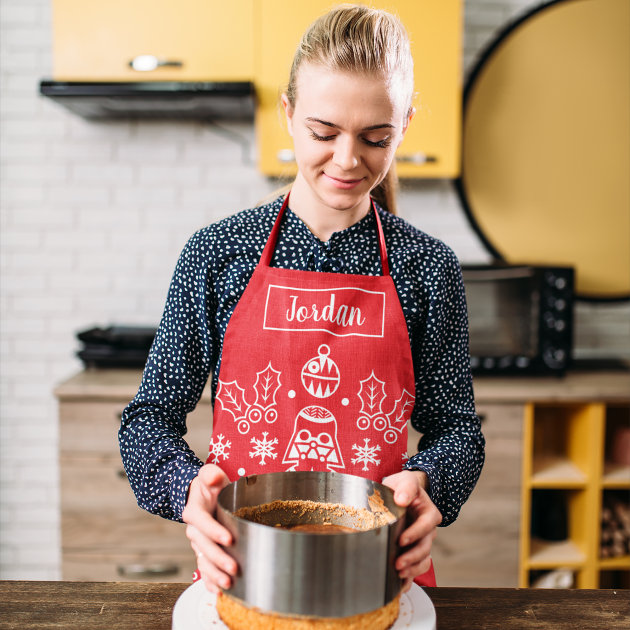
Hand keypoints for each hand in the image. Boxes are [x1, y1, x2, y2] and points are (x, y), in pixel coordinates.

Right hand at [182, 463, 236, 593]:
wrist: (201, 496)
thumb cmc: (210, 486)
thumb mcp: (209, 476)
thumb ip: (210, 474)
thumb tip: (213, 477)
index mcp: (194, 511)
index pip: (202, 522)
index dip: (214, 531)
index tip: (229, 538)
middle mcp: (194, 530)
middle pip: (203, 547)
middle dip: (218, 559)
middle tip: (234, 568)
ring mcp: (198, 544)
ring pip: (203, 562)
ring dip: (214, 575)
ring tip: (229, 584)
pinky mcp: (203, 553)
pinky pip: (203, 570)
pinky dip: (209, 581)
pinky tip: (218, 592)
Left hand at [381, 470, 441, 591]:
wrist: (401, 494)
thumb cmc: (403, 487)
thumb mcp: (405, 480)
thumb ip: (406, 487)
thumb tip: (403, 499)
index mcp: (429, 512)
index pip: (426, 524)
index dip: (415, 533)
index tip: (401, 540)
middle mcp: (428, 530)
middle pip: (425, 546)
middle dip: (412, 557)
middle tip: (397, 564)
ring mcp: (422, 541)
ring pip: (424, 559)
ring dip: (413, 569)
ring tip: (399, 575)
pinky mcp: (414, 550)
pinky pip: (417, 566)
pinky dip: (411, 577)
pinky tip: (401, 585)